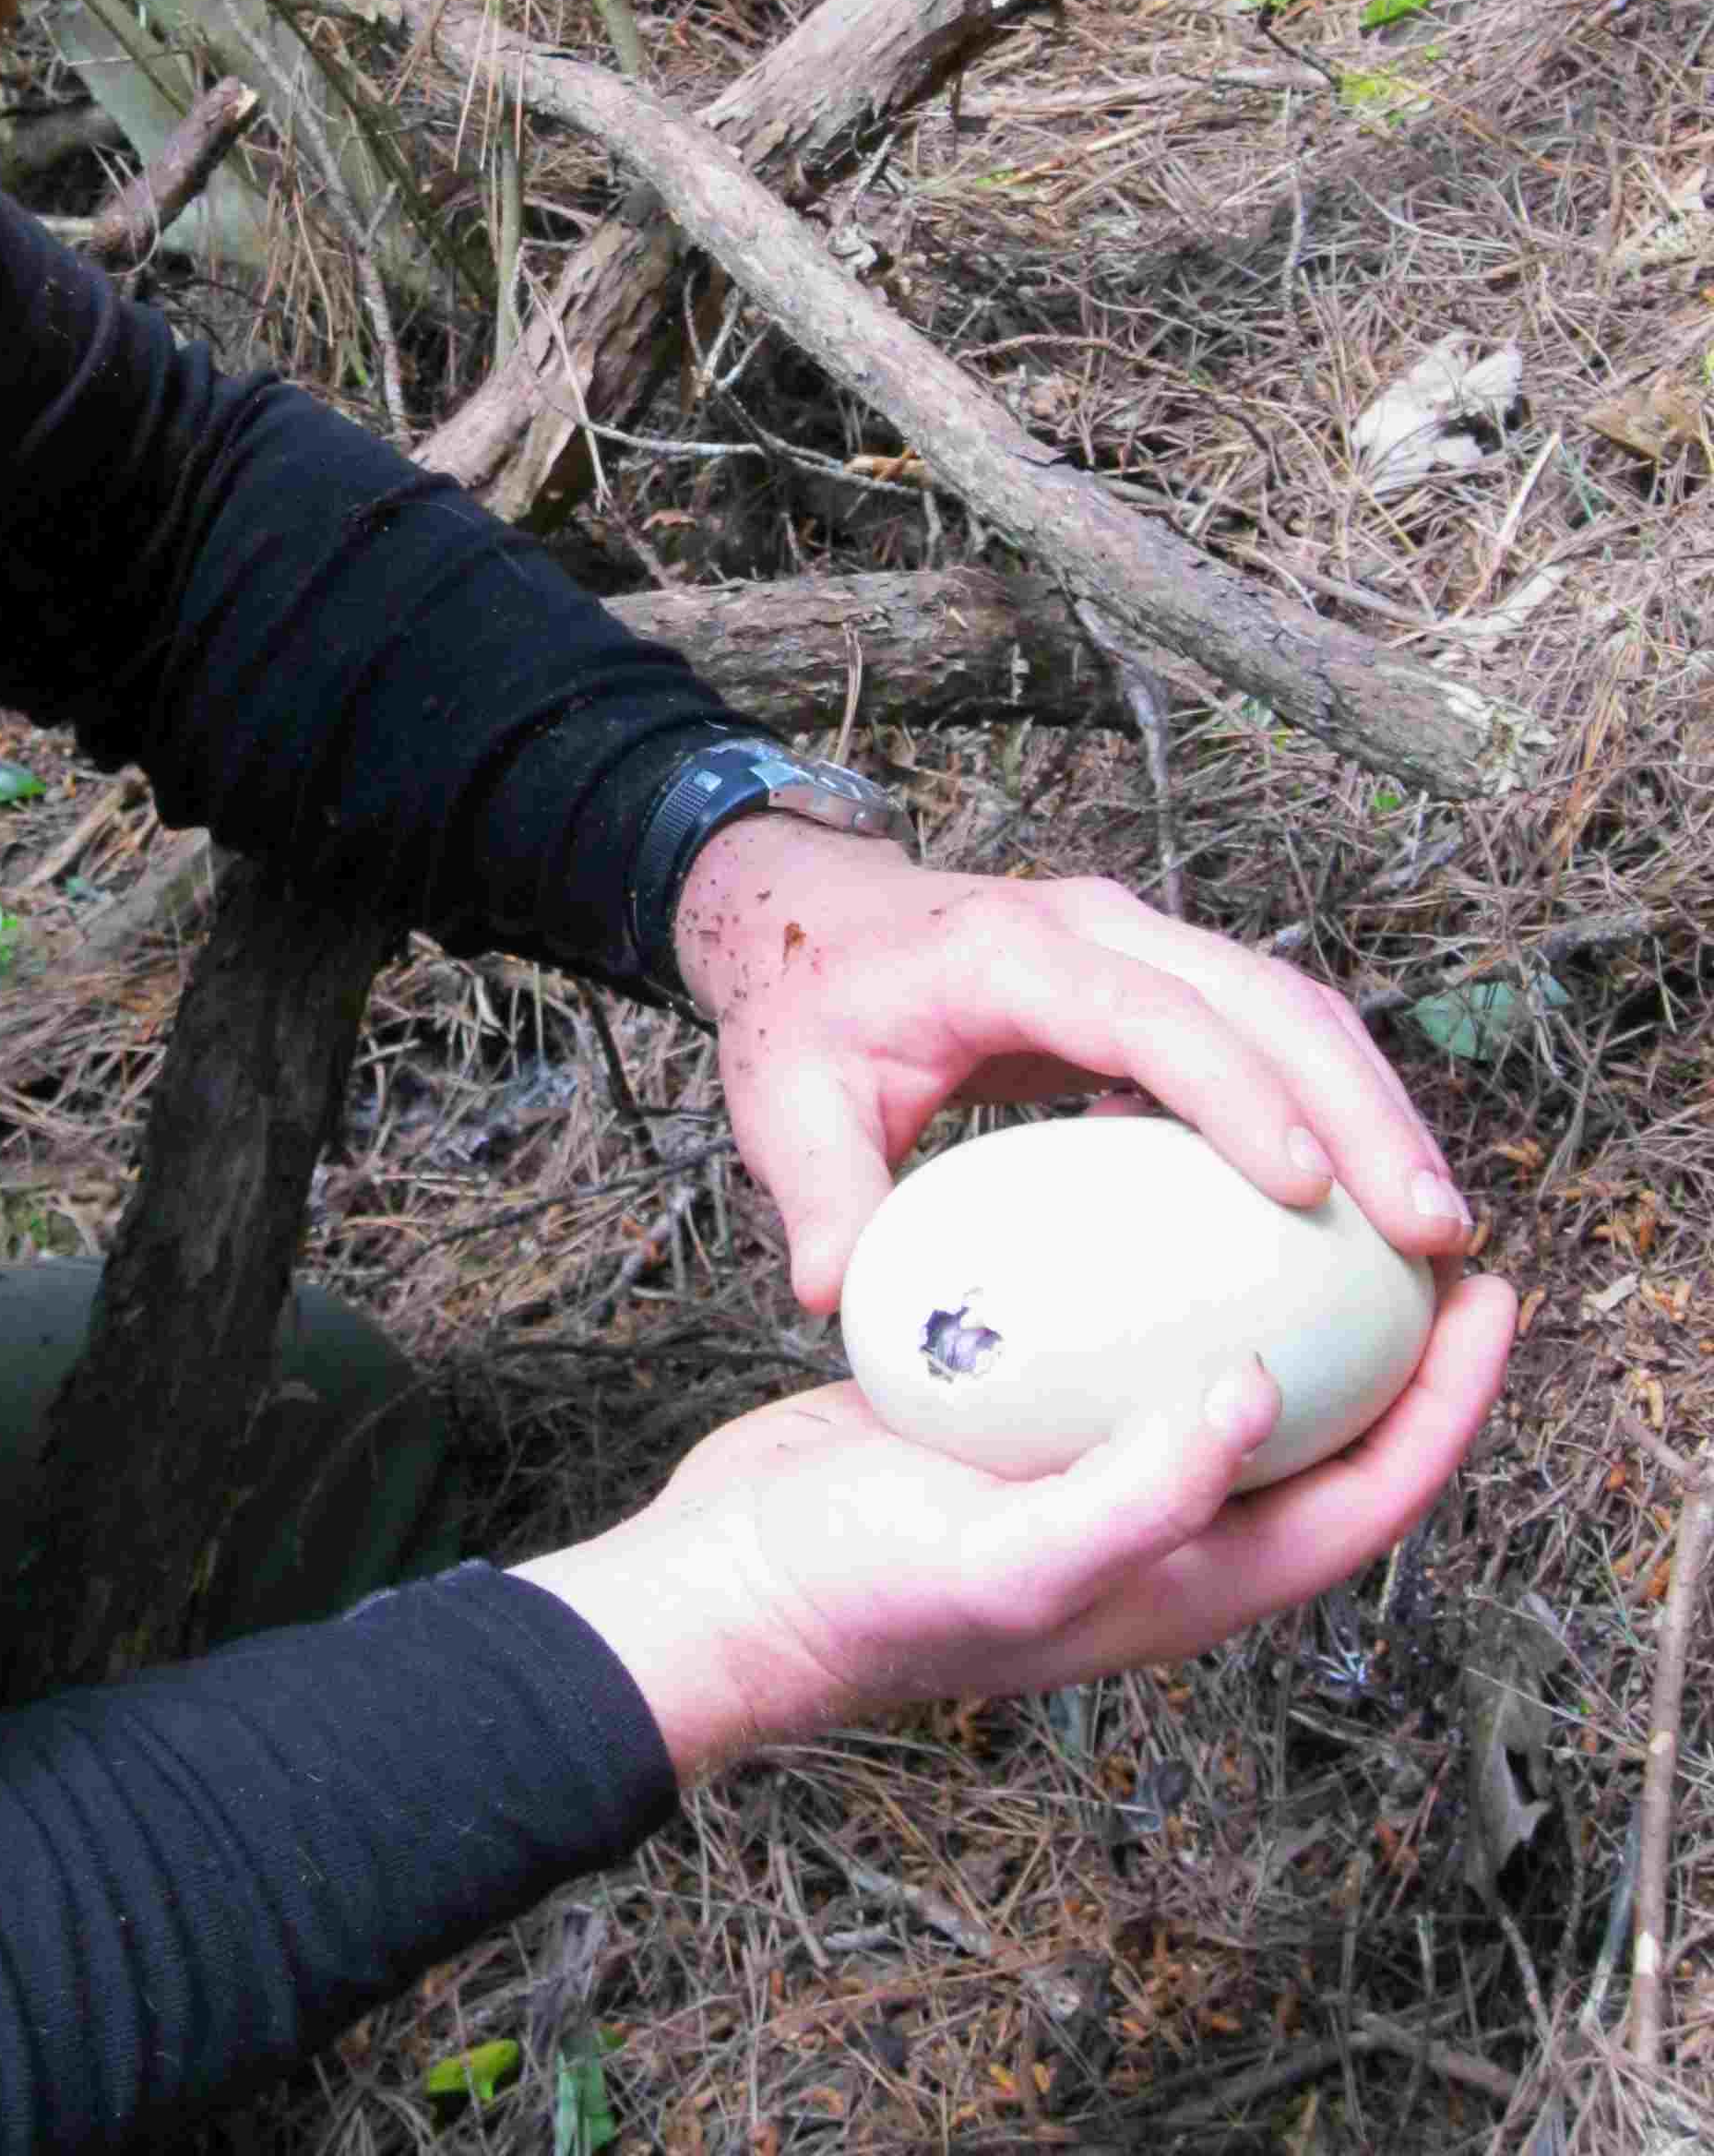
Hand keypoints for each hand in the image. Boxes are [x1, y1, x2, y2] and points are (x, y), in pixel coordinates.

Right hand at [517, 1271, 1514, 1783]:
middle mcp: (1160, 1524)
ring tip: (1292, 1177)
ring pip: (1222, 1369)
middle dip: (1388, 1340)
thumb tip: (1260, 1395)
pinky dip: (1155, 1260)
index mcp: (1188, 1582)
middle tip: (1415, 1222)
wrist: (730, 1578)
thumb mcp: (1013, 1555)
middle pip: (1319, 1431)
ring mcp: (1087, 1466)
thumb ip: (1142, 1494)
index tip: (1486, 1294)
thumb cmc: (862, 1593)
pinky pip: (1124, 1332)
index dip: (1445, 1407)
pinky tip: (1128, 1173)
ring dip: (1275, 1287)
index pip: (1367, 1499)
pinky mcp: (1022, 1415)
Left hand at [672, 820, 1473, 1313]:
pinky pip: (1275, 1031)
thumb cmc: (803, 1016)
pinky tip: (1378, 1212)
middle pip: (1263, 997)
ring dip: (1374, 1109)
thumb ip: (820, 1198)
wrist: (812, 921)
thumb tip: (845, 1302)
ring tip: (1439, 1237)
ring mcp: (1143, 942)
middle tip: (1433, 1233)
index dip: (1235, 1092)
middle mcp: (1098, 927)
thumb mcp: (783, 1105)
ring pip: (1293, 1008)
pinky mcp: (1168, 979)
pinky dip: (1339, 1106)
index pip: (1148, 1012)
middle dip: (1359, 1108)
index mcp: (1008, 952)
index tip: (1309, 1189)